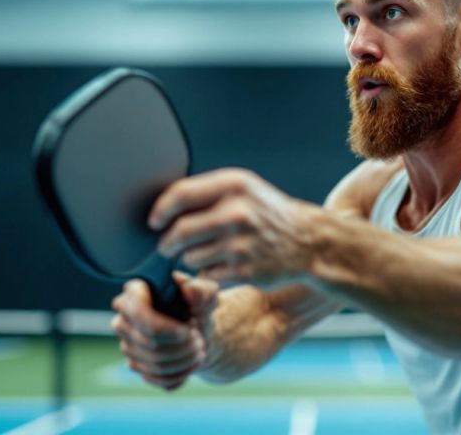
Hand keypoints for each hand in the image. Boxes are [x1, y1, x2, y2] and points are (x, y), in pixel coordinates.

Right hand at [111, 272, 218, 390]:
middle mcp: (123, 320)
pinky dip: (179, 375)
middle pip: (149, 343)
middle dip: (182, 346)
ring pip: (153, 364)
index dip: (167, 329)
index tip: (190, 331)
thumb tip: (190, 290)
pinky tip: (193, 364)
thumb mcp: (206, 294)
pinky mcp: (135, 365)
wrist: (198, 328)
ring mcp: (127, 345)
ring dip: (183, 361)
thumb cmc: (198, 306)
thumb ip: (203, 290)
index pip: (140, 315)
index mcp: (134, 294)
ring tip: (200, 351)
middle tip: (200, 341)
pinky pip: (154, 379)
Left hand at [148, 168, 318, 286]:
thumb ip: (207, 192)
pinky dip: (208, 272)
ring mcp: (241, 243)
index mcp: (234, 185)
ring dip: (191, 258)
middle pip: (179, 231)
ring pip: (190, 257)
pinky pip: (206, 274)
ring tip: (207, 252)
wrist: (306, 241)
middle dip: (166, 242)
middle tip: (166, 245)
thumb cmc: (266, 213)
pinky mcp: (243, 270)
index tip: (154, 221)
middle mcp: (237, 212)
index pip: (180, 194)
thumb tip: (163, 207)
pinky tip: (222, 265)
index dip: (160, 210)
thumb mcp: (244, 189)